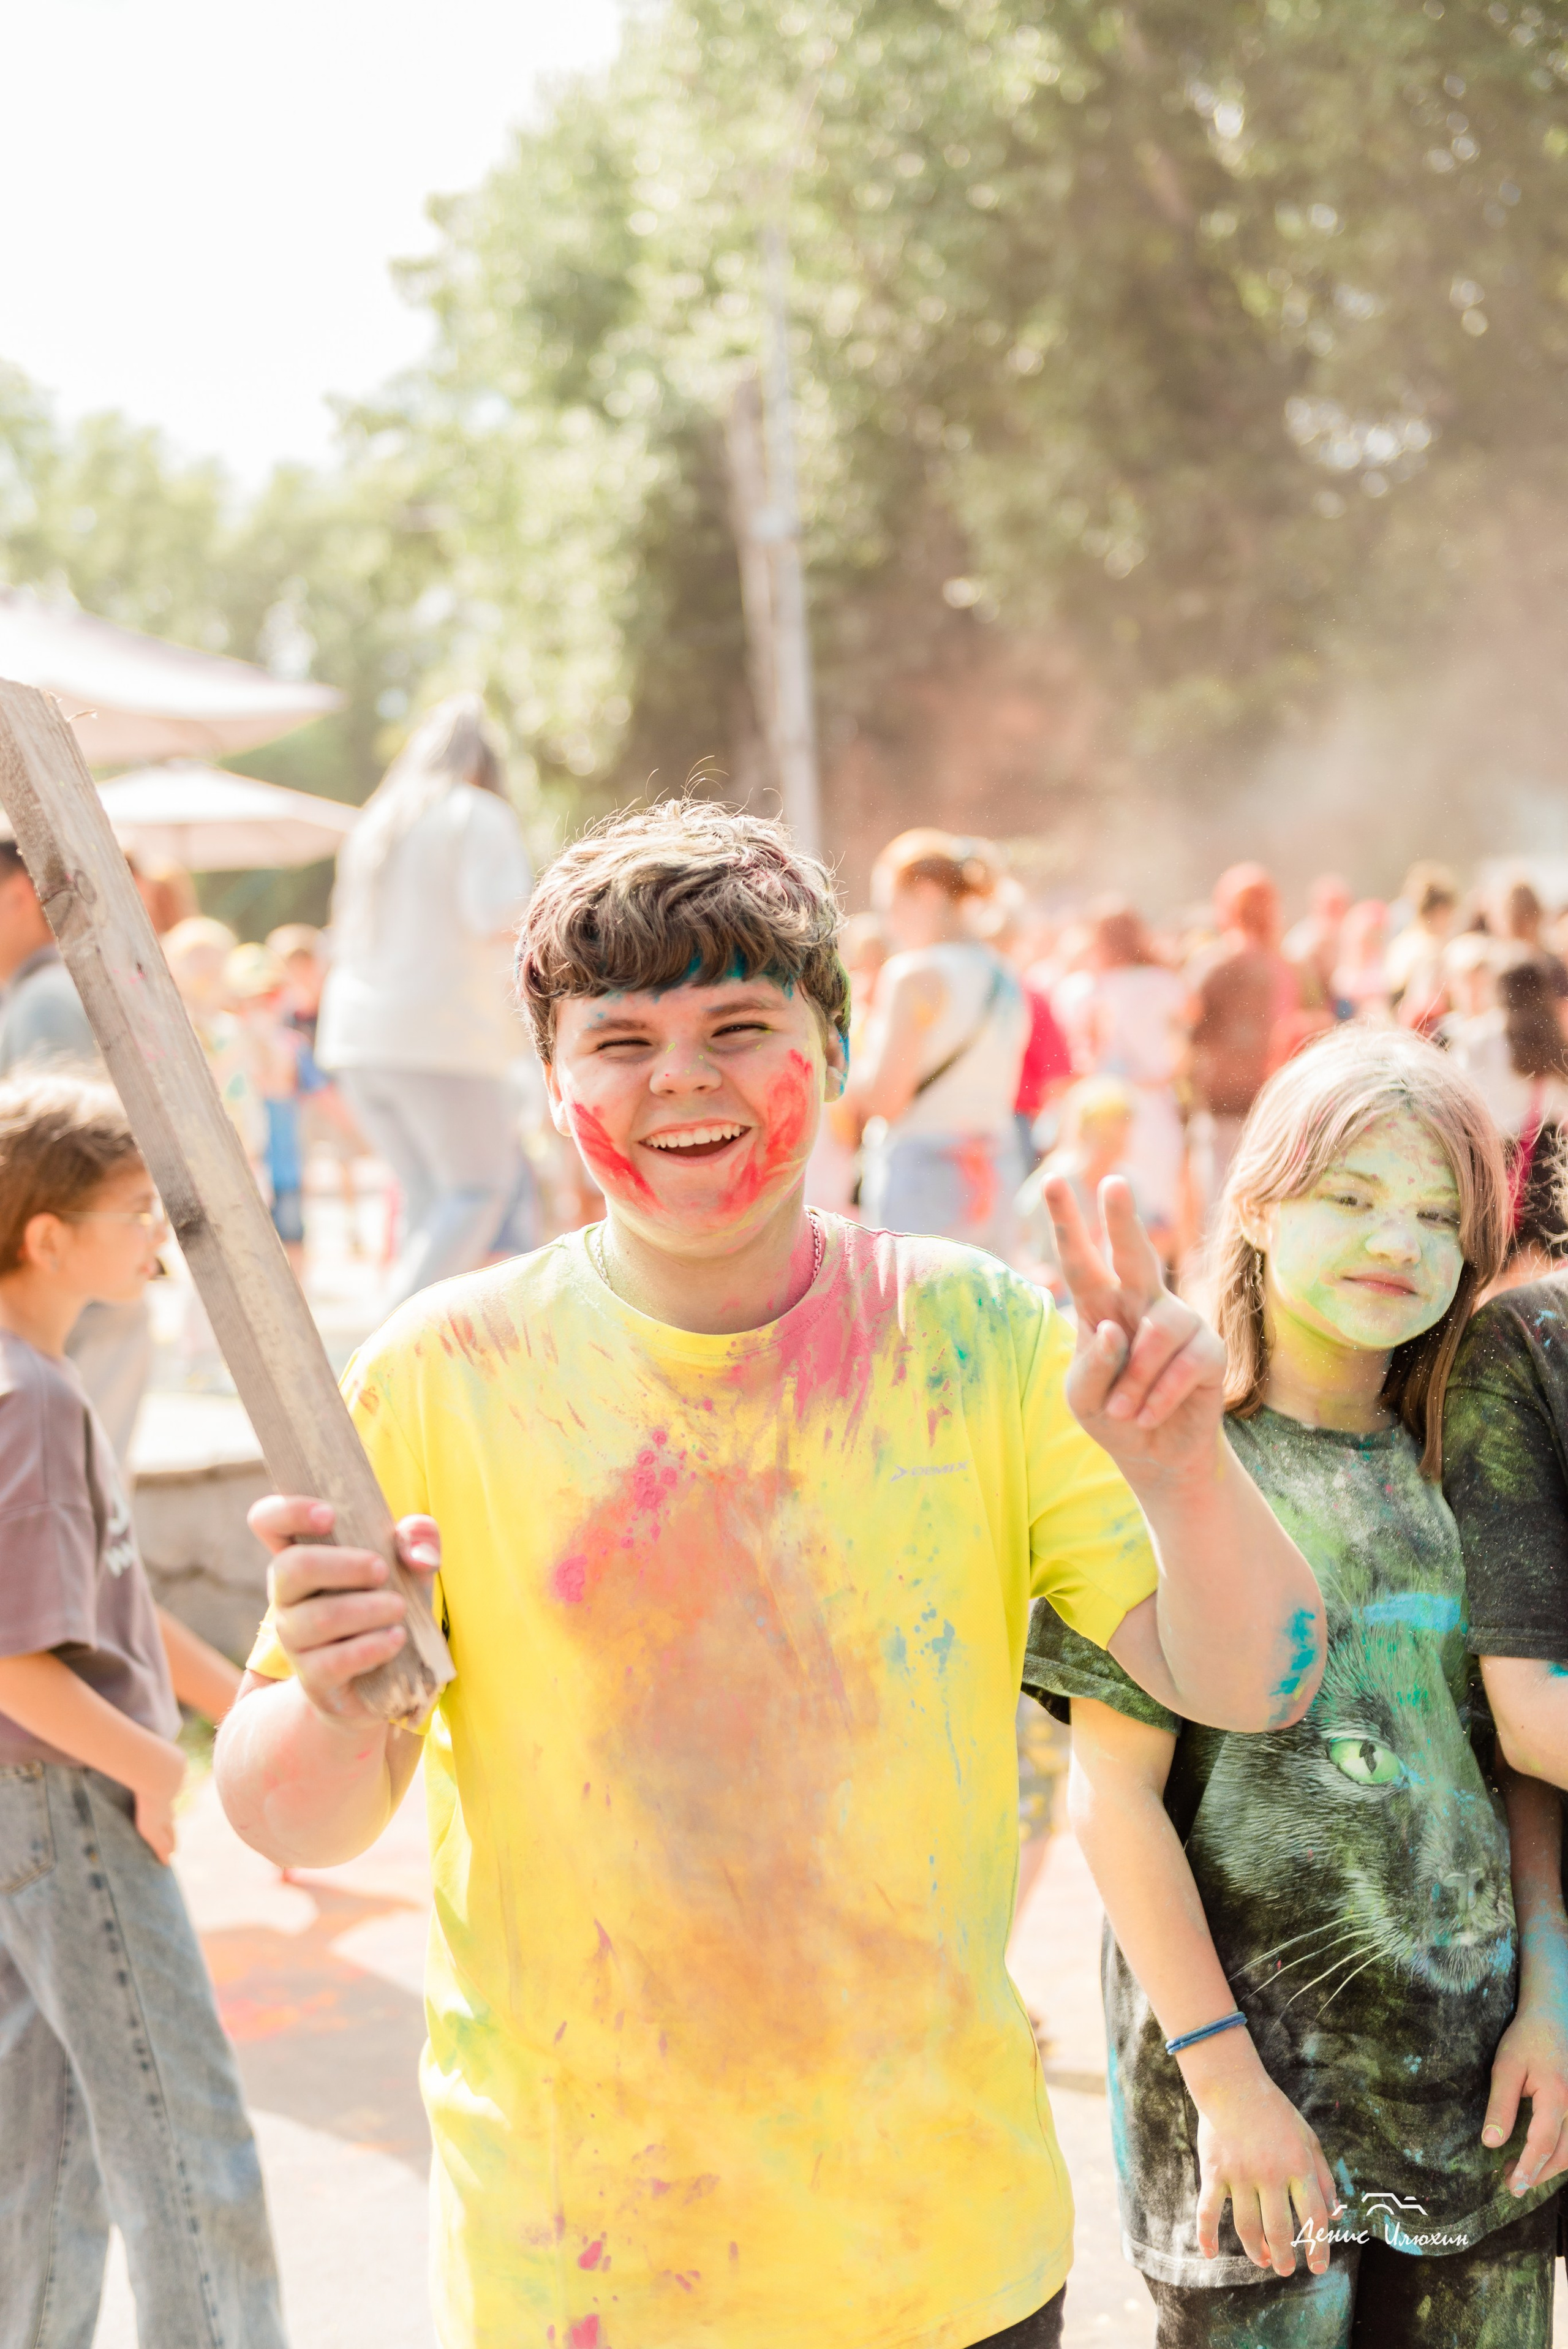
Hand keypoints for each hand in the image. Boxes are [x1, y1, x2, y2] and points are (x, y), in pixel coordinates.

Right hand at [131, 1737, 186, 1863]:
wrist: (159, 1767)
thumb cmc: (147, 1752)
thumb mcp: (143, 1743)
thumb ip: (134, 1738)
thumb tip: (123, 1724)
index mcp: (168, 1777)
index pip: (167, 1792)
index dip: (167, 1798)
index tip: (168, 1805)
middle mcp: (167, 1796)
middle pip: (170, 1814)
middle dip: (171, 1823)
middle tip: (175, 1834)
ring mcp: (162, 1811)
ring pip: (167, 1829)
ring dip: (169, 1840)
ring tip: (172, 1851)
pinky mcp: (153, 1823)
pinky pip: (159, 1841)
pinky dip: (162, 1850)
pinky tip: (166, 1860)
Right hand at [247, 1495, 441, 1729]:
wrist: (386, 1677)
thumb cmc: (387, 1601)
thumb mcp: (408, 1566)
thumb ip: (418, 1541)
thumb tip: (418, 1553)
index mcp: (301, 1554)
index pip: (267, 1520)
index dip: (288, 1510)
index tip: (330, 1514)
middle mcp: (287, 1595)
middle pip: (290, 1567)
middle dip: (341, 1564)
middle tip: (382, 1569)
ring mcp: (294, 1639)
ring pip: (317, 1618)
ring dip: (366, 1609)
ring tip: (399, 1608)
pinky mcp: (313, 1678)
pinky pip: (333, 1661)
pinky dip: (370, 1647)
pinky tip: (396, 1638)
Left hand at [1044, 1174, 1224, 1490]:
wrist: (1156, 1455)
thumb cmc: (1113, 1416)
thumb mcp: (1082, 1399)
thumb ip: (1088, 1366)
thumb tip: (1110, 1329)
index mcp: (1101, 1307)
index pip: (1081, 1262)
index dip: (1068, 1223)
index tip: (1053, 1181)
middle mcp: (1141, 1304)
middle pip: (1134, 1254)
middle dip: (1122, 1219)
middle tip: (1114, 1182)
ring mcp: (1180, 1323)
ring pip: (1157, 1333)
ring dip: (1135, 1380)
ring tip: (1123, 1411)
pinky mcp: (1209, 1351)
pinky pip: (1184, 1365)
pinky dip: (1158, 1397)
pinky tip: (1147, 1416)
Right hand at [1185, 2040, 1338, 2275]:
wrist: (1233, 2084)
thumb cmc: (1275, 2112)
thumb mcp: (1308, 2139)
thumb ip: (1324, 2177)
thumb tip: (1336, 2215)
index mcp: (1299, 2166)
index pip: (1314, 2217)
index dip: (1318, 2247)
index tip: (1317, 2267)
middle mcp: (1272, 2174)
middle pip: (1280, 2230)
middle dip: (1284, 2257)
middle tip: (1285, 2269)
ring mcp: (1241, 2174)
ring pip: (1248, 2227)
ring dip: (1256, 2251)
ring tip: (1262, 2260)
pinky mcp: (1214, 2171)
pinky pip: (1208, 2211)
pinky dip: (1207, 2235)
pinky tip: (1210, 2253)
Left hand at [1484, 1997, 1567, 2194]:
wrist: (1554, 2017)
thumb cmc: (1527, 2039)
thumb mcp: (1505, 2067)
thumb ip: (1500, 2106)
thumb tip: (1491, 2143)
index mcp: (1557, 2097)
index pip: (1543, 2145)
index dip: (1528, 2169)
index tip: (1513, 2186)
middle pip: (1562, 2155)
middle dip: (1538, 2174)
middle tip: (1511, 2184)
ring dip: (1549, 2167)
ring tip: (1521, 2173)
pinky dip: (1559, 2152)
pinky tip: (1540, 2155)